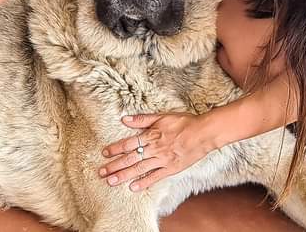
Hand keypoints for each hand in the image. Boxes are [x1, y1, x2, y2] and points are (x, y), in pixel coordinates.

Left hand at [98, 112, 217, 191]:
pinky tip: (133, 188)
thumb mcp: (162, 116)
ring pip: (139, 168)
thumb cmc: (184, 123)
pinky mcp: (171, 168)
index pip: (129, 143)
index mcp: (152, 135)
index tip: (105, 153)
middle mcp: (155, 149)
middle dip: (114, 165)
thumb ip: (142, 119)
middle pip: (130, 158)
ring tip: (111, 181)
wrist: (203, 133)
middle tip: (102, 172)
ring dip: (124, 175)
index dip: (115, 148)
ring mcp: (162, 160)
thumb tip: (124, 119)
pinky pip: (155, 177)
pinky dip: (144, 183)